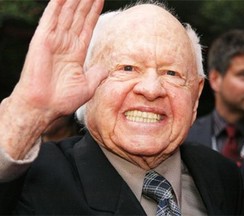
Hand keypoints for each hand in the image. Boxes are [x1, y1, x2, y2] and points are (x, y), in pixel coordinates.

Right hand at [13, 0, 104, 117]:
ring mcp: (54, 39)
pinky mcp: (42, 40)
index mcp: (76, 51)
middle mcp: (65, 42)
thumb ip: (97, 73)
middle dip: (85, 1)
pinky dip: (57, 5)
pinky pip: (50, 18)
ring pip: (66, 13)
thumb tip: (106, 67)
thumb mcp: (88, 85)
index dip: (93, 12)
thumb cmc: (63, 99)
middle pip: (78, 16)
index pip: (87, 26)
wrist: (45, 107)